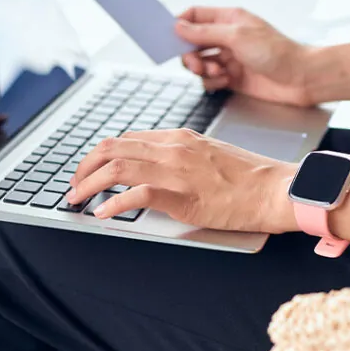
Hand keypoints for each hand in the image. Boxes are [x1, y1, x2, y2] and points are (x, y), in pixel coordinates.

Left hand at [67, 129, 298, 233]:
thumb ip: (182, 157)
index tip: (88, 169)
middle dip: (84, 167)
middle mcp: (174, 148)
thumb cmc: (250, 177)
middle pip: (113, 148)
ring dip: (90, 184)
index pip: (127, 138)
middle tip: (73, 185)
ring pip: (118, 168)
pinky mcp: (183, 195)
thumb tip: (157, 171)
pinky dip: (113, 204)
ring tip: (77, 199)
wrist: (276, 188)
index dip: (100, 154)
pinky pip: (137, 195)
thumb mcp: (210, 155)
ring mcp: (177, 170)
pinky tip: (103, 213)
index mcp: (180, 137)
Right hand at [176, 7, 324, 106]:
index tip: (168, 37)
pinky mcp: (232, 78)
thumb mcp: (236, 37)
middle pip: (193, 42)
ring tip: (216, 73)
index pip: (195, 16)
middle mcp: (227, 37)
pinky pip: (210, 79)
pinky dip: (212, 82)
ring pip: (199, 63)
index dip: (179, 25)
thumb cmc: (276, 52)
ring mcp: (229, 58)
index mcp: (229, 19)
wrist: (300, 79)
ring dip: (202, 69)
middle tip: (195, 64)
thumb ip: (205, 32)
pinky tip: (224, 81)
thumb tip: (178, 26)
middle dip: (189, 54)